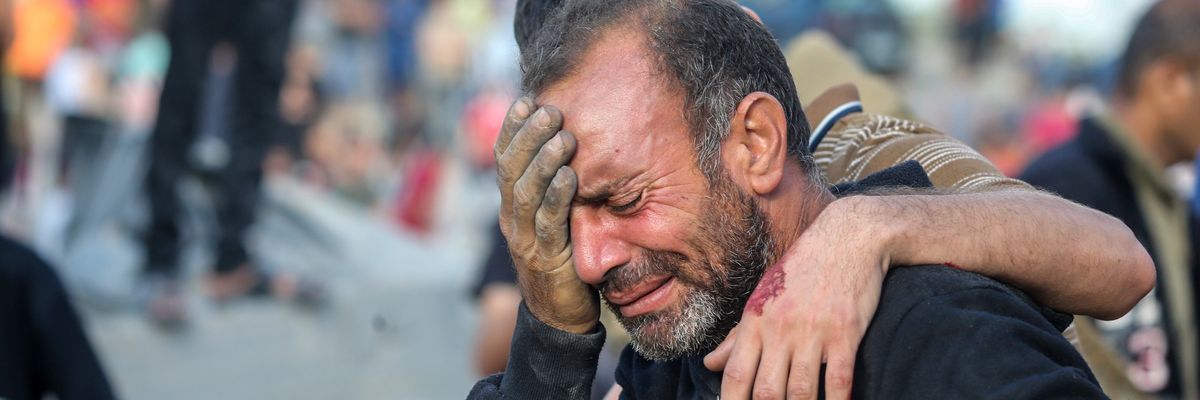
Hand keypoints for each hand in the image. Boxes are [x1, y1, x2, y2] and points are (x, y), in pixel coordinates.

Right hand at [494, 97, 598, 333]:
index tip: (525, 99)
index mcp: (510, 207)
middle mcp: (511, 219)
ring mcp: (525, 239)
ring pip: (527, 192)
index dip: (512, 129)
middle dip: (528, 135)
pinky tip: (571, 175)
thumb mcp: (551, 220)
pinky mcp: (546, 258)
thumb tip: (565, 147)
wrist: (559, 317)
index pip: (504, 160)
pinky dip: (558, 196)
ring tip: (562, 135)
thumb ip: (551, 189)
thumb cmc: (562, 260)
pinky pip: (549, 223)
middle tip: (548, 109)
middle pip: (512, 169)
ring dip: (544, 161)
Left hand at [703, 196, 892, 399]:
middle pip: (766, 391)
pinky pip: (839, 381)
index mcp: (755, 320)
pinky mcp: (845, 332)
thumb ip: (738, 336)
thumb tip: (709, 366)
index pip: (735, 375)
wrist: (848, 237)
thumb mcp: (762, 296)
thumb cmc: (801, 270)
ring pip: (802, 393)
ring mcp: (813, 331)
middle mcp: (780, 328)